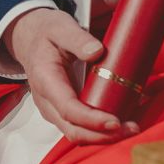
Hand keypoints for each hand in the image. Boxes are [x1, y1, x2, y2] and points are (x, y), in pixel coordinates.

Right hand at [2, 7, 139, 142]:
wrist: (31, 39)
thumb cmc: (46, 33)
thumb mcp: (60, 27)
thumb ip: (77, 38)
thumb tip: (97, 52)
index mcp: (45, 80)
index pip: (68, 109)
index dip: (92, 120)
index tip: (115, 121)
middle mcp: (47, 101)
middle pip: (74, 130)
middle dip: (103, 135)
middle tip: (132, 128)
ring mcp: (54, 109)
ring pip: (78, 133)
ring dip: (104, 136)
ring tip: (131, 128)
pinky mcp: (64, 111)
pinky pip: (81, 127)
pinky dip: (100, 129)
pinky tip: (122, 121)